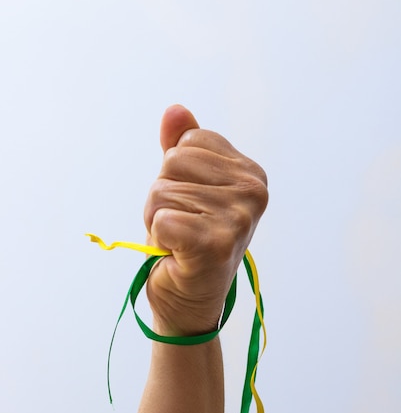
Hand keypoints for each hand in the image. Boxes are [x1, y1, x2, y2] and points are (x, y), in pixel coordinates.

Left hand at [144, 105, 267, 336]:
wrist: (187, 302)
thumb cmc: (186, 244)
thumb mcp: (184, 189)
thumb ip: (181, 148)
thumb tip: (174, 109)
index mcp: (251, 173)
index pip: (188, 142)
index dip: (175, 175)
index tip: (190, 206)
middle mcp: (254, 192)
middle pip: (172, 163)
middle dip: (163, 197)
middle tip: (181, 229)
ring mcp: (240, 219)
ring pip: (161, 192)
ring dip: (158, 221)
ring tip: (179, 243)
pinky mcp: (217, 244)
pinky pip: (161, 219)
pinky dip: (158, 240)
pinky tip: (177, 256)